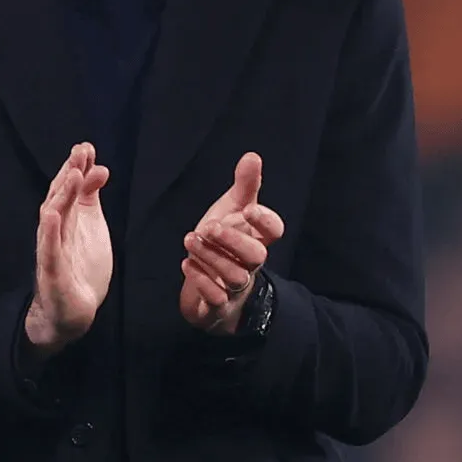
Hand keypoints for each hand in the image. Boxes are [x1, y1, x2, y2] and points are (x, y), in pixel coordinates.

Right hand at [25, 143, 111, 354]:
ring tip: (72, 175)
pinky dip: (49, 233)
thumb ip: (90, 198)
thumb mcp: (92, 227)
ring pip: (53, 220)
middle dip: (69, 174)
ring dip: (61, 196)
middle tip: (80, 152)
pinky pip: (49, 251)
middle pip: (59, 198)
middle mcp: (56, 232)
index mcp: (67, 220)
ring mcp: (52, 251)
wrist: (70, 312)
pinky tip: (51, 216)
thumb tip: (99, 168)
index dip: (75, 168)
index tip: (86, 147)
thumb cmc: (80, 267)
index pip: (68, 190)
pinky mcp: (52, 273)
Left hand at [179, 152, 285, 333]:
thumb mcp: (231, 211)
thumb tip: (253, 156)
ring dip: (212, 257)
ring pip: (236, 277)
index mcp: (256, 239)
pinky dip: (202, 282)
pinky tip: (186, 265)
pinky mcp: (218, 305)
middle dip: (233, 240)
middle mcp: (249, 264)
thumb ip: (244, 186)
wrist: (206, 286)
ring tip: (190, 240)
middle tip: (208, 227)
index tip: (248, 210)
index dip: (265, 222)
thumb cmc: (222, 244)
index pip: (275, 231)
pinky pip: (217, 299)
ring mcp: (235, 287)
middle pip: (257, 256)